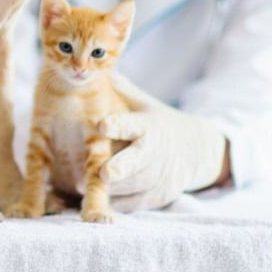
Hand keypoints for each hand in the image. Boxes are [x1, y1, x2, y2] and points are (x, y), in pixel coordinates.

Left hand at [99, 74, 227, 211]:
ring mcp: (157, 177)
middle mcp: (154, 153)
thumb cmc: (151, 121)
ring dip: (108, 189)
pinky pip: (131, 203)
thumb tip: (89, 67)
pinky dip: (113, 202)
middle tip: (101, 174)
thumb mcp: (139, 102)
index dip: (119, 125)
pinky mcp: (155, 197)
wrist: (193, 150)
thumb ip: (115, 88)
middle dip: (120, 168)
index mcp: (148, 125)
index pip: (133, 124)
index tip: (102, 125)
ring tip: (78, 186)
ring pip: (131, 186)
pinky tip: (92, 199)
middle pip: (137, 162)